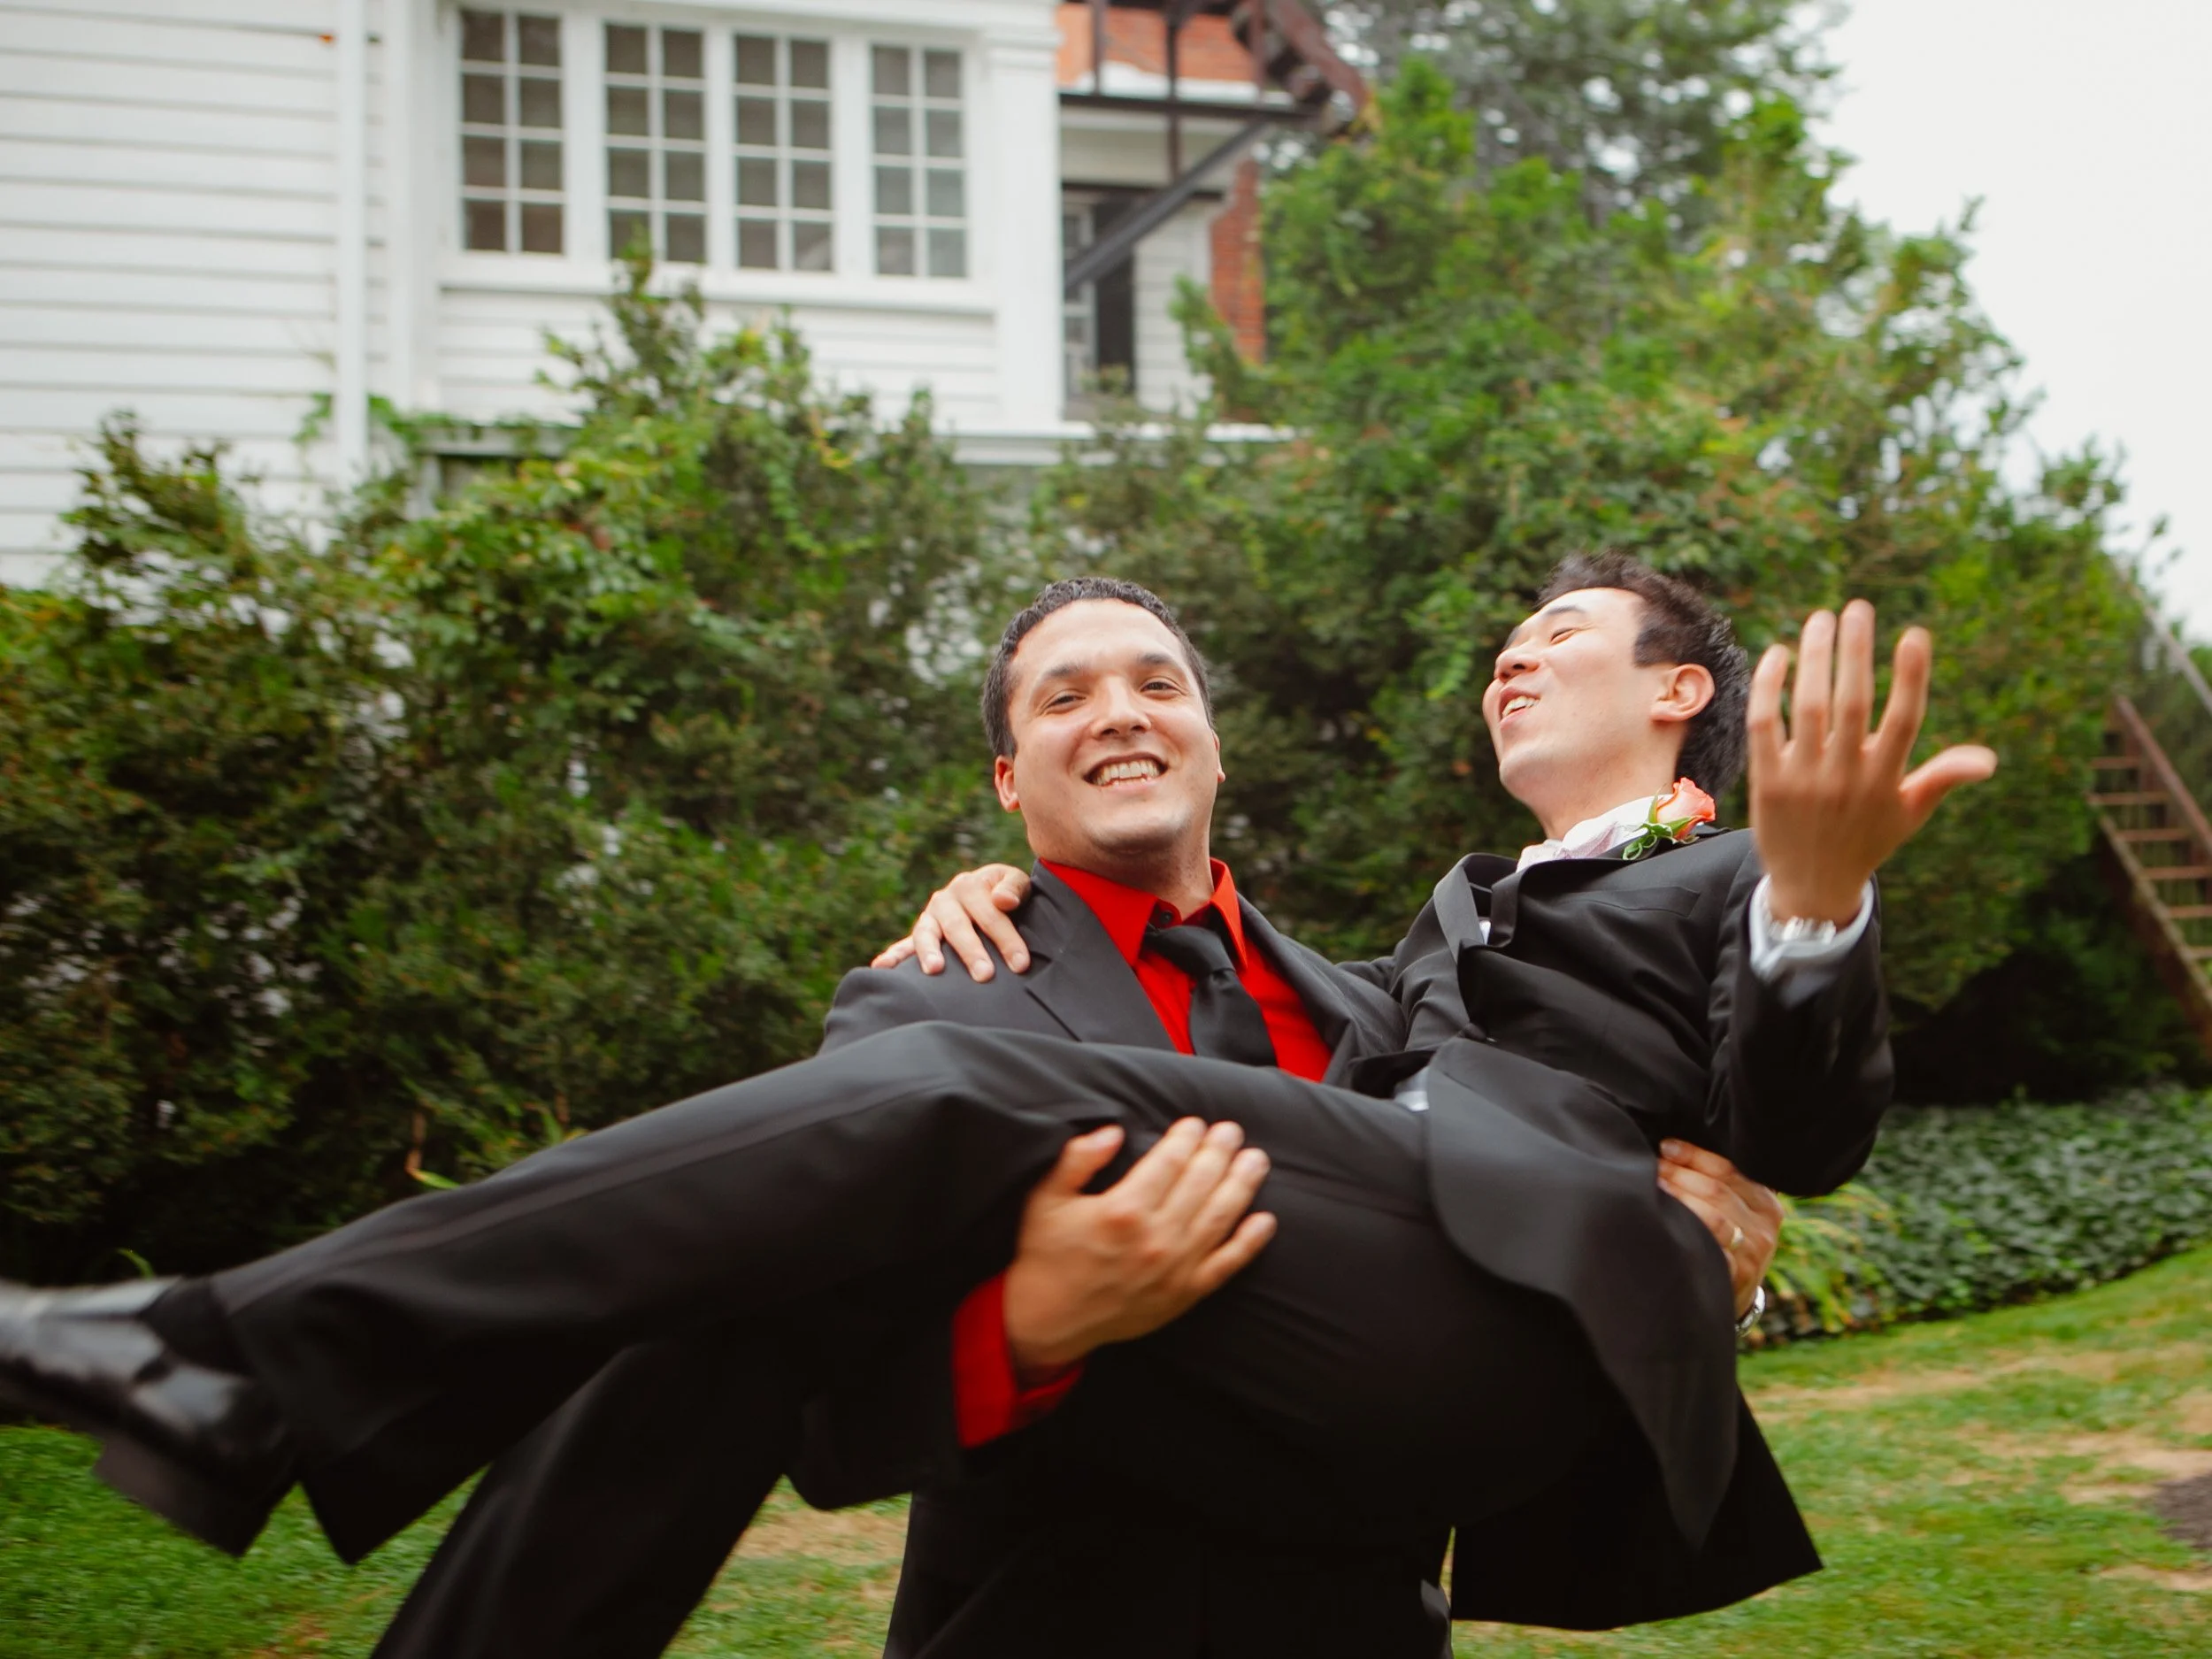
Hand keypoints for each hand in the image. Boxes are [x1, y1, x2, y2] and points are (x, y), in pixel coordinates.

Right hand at [871, 865, 1033, 978]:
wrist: (992, 894)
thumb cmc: (1008, 893)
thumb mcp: (1017, 882)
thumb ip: (1013, 888)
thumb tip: (1003, 900)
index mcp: (969, 885)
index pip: (990, 914)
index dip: (1006, 939)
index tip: (1020, 963)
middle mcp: (945, 899)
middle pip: (958, 926)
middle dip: (972, 951)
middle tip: (985, 975)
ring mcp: (930, 917)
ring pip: (927, 933)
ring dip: (929, 951)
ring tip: (934, 970)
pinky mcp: (922, 934)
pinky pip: (904, 945)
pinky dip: (892, 956)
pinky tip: (880, 968)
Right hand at [1001, 1118, 1274, 1379]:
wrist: (1049, 1319)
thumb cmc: (1047, 1254)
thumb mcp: (1046, 1197)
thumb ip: (1077, 1159)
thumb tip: (1112, 1132)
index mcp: (1122, 1209)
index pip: (1169, 1162)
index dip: (1187, 1138)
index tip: (1197, 1123)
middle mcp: (1155, 1237)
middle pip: (1200, 1182)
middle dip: (1220, 1152)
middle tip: (1232, 1132)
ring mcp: (1174, 1268)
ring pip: (1220, 1217)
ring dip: (1242, 1185)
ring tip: (1256, 1160)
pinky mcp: (1184, 1294)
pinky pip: (1226, 1264)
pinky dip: (1250, 1242)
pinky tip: (1266, 1220)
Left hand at [1657, 1139, 1781, 1316]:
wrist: (1735, 1296)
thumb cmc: (1729, 1244)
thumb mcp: (1740, 1214)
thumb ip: (1723, 1186)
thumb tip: (1676, 1149)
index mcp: (1766, 1205)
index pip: (1728, 1170)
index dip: (1694, 1155)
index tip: (1666, 1146)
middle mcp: (1763, 1229)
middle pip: (1716, 1190)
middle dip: (1678, 1174)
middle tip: (1652, 1166)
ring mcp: (1750, 1255)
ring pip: (1712, 1217)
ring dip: (1678, 1198)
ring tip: (1653, 1188)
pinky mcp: (1735, 1277)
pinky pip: (1707, 1248)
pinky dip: (1683, 1231)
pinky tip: (1663, 1222)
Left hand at [1749, 600, 1996, 924]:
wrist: (1810, 885)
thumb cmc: (1866, 840)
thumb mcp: (1909, 813)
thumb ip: (1942, 778)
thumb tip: (1989, 760)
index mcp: (1886, 781)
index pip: (1904, 721)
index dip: (1912, 677)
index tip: (1914, 634)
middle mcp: (1845, 777)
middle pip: (1853, 703)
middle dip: (1856, 651)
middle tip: (1857, 608)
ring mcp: (1803, 778)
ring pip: (1808, 706)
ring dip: (1814, 657)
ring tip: (1820, 619)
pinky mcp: (1767, 780)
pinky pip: (1766, 724)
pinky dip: (1770, 687)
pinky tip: (1778, 653)